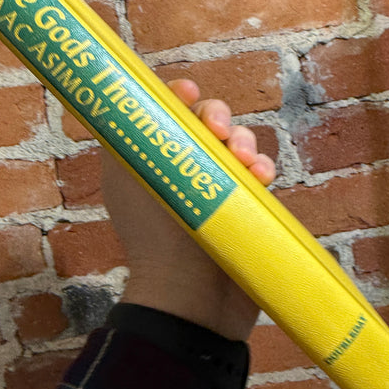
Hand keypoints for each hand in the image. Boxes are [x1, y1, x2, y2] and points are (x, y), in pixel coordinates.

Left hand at [101, 79, 275, 340]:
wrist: (192, 296)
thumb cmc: (154, 236)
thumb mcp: (126, 178)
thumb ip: (125, 135)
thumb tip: (126, 97)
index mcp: (151, 160)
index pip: (166, 113)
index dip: (179, 96)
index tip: (188, 91)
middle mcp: (183, 168)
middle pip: (205, 121)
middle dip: (216, 116)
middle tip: (218, 129)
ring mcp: (216, 187)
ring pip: (236, 143)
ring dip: (243, 142)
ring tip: (244, 160)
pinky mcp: (243, 205)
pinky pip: (258, 173)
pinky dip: (262, 168)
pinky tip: (261, 177)